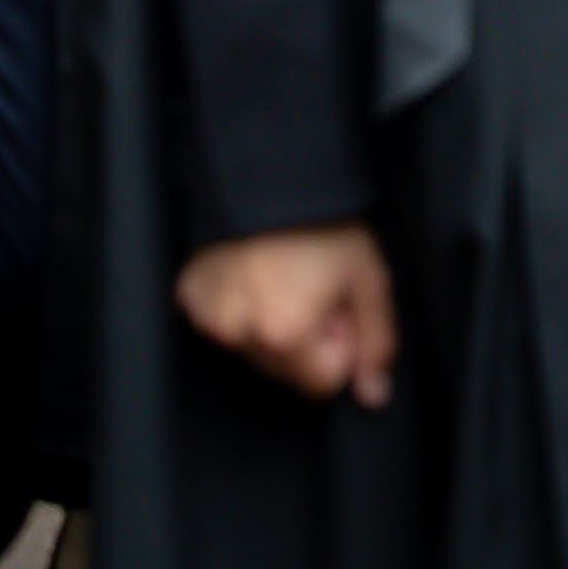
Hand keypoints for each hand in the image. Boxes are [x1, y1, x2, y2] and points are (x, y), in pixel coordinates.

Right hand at [177, 224, 398, 406]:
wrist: (272, 174)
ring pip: (254, 349)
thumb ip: (376, 341)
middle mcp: (239, 334)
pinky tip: (256, 273)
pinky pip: (223, 323)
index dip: (341, 344)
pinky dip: (241, 306)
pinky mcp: (190, 298)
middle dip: (306, 337)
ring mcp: (209, 317)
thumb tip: (373, 394)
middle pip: (286, 369)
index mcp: (285, 333)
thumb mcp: (368, 276)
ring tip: (285, 275)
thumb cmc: (322, 221)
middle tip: (312, 286)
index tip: (339, 308)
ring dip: (272, 324)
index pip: (322, 382)